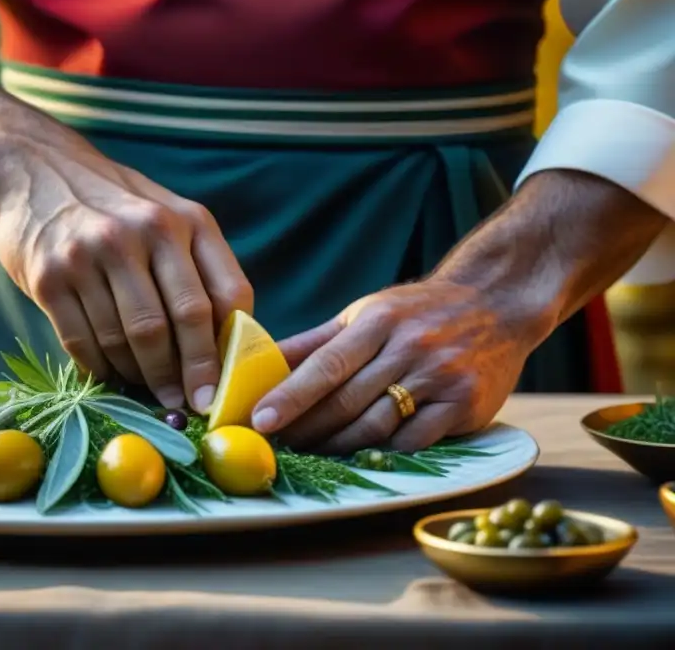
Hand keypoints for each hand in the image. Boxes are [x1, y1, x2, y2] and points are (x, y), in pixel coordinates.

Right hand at [0, 114, 252, 411]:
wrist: (32, 170)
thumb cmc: (113, 206)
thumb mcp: (167, 216)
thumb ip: (199, 268)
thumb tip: (226, 344)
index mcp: (185, 220)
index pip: (225, 295)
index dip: (226, 350)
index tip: (221, 388)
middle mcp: (142, 232)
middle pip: (177, 322)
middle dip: (186, 375)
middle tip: (186, 405)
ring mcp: (91, 254)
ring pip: (128, 339)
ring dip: (141, 376)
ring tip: (145, 388)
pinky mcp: (49, 277)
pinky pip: (83, 343)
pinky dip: (101, 369)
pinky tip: (109, 373)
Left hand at [250, 277, 547, 452]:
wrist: (498, 302)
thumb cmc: (418, 311)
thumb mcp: (366, 313)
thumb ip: (316, 341)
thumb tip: (262, 360)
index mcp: (379, 321)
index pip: (326, 365)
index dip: (290, 396)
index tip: (260, 419)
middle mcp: (409, 347)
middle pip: (346, 401)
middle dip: (306, 429)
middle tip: (276, 445)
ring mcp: (440, 377)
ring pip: (376, 426)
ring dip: (337, 446)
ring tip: (309, 453)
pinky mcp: (465, 405)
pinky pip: (414, 441)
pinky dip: (383, 452)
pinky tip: (359, 455)